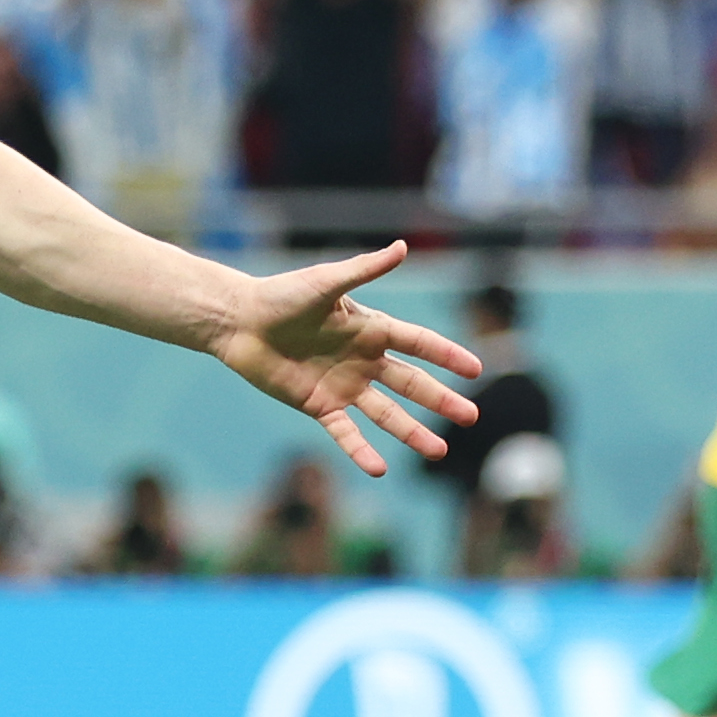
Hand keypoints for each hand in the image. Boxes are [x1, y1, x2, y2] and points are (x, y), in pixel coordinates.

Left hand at [206, 242, 483, 477]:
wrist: (240, 322)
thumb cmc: (282, 296)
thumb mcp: (326, 282)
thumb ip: (364, 270)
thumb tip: (402, 247)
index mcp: (370, 328)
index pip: (418, 343)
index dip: (446, 354)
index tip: (476, 369)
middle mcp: (363, 359)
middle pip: (411, 383)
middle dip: (441, 400)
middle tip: (471, 417)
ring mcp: (344, 385)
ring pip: (386, 414)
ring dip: (412, 432)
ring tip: (438, 451)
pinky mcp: (319, 405)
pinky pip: (345, 432)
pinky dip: (361, 451)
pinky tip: (380, 470)